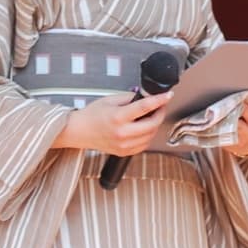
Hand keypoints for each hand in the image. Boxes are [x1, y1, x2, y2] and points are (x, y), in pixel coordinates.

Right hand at [53, 90, 171, 156]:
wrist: (80, 131)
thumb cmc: (92, 115)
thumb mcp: (110, 100)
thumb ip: (130, 98)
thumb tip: (146, 97)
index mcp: (118, 117)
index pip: (144, 107)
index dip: (159, 100)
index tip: (168, 95)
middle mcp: (122, 133)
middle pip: (152, 124)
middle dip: (160, 113)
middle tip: (160, 105)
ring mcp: (124, 145)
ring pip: (151, 135)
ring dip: (155, 124)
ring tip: (150, 115)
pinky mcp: (125, 152)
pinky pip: (145, 144)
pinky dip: (148, 135)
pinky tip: (143, 127)